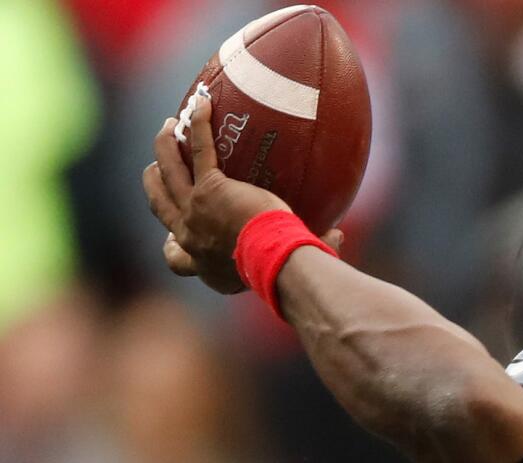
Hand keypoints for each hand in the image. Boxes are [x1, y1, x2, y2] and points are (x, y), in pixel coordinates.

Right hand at [142, 89, 302, 293]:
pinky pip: (200, 149)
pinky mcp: (210, 187)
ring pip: (169, 170)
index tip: (174, 238)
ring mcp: (195, 209)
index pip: (176, 258)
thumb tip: (338, 235)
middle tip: (157, 167)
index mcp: (203, 264)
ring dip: (165, 147)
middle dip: (155, 184)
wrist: (277, 260)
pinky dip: (199, 125)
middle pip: (159, 205)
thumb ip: (302, 246)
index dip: (172, 246)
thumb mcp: (282, 266)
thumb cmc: (285, 268)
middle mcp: (190, 237)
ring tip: (171, 127)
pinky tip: (202, 104)